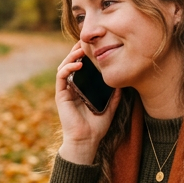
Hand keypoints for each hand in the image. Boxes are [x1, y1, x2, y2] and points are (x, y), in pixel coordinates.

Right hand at [55, 43, 119, 164]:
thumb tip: (122, 83)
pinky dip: (68, 68)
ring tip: (81, 49)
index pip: (82, 68)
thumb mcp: (110, 107)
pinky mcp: (61, 95)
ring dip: (71, 56)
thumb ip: (114, 95)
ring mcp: (65, 91)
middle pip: (72, 64)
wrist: (86, 140)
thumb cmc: (96, 127)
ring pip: (64, 67)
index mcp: (82, 89)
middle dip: (77, 51)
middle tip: (87, 42)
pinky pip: (61, 77)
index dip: (86, 56)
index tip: (95, 46)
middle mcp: (72, 88)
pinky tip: (77, 64)